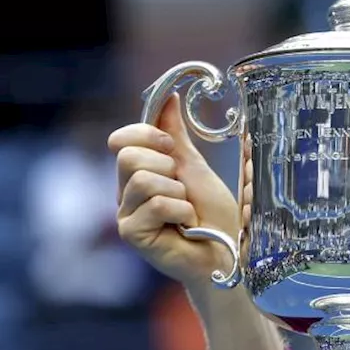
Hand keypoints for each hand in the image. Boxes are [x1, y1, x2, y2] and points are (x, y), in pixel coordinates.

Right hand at [107, 93, 243, 289]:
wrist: (227, 252)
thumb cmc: (213, 216)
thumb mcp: (195, 167)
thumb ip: (176, 136)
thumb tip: (168, 97)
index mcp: (137, 174)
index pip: (122, 140)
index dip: (145, 135)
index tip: (169, 146)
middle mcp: (125, 193)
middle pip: (128, 156)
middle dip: (165, 166)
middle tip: (182, 185)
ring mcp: (126, 214)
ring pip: (143, 180)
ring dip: (177, 192)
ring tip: (187, 210)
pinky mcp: (133, 234)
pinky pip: (155, 204)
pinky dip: (180, 210)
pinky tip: (185, 224)